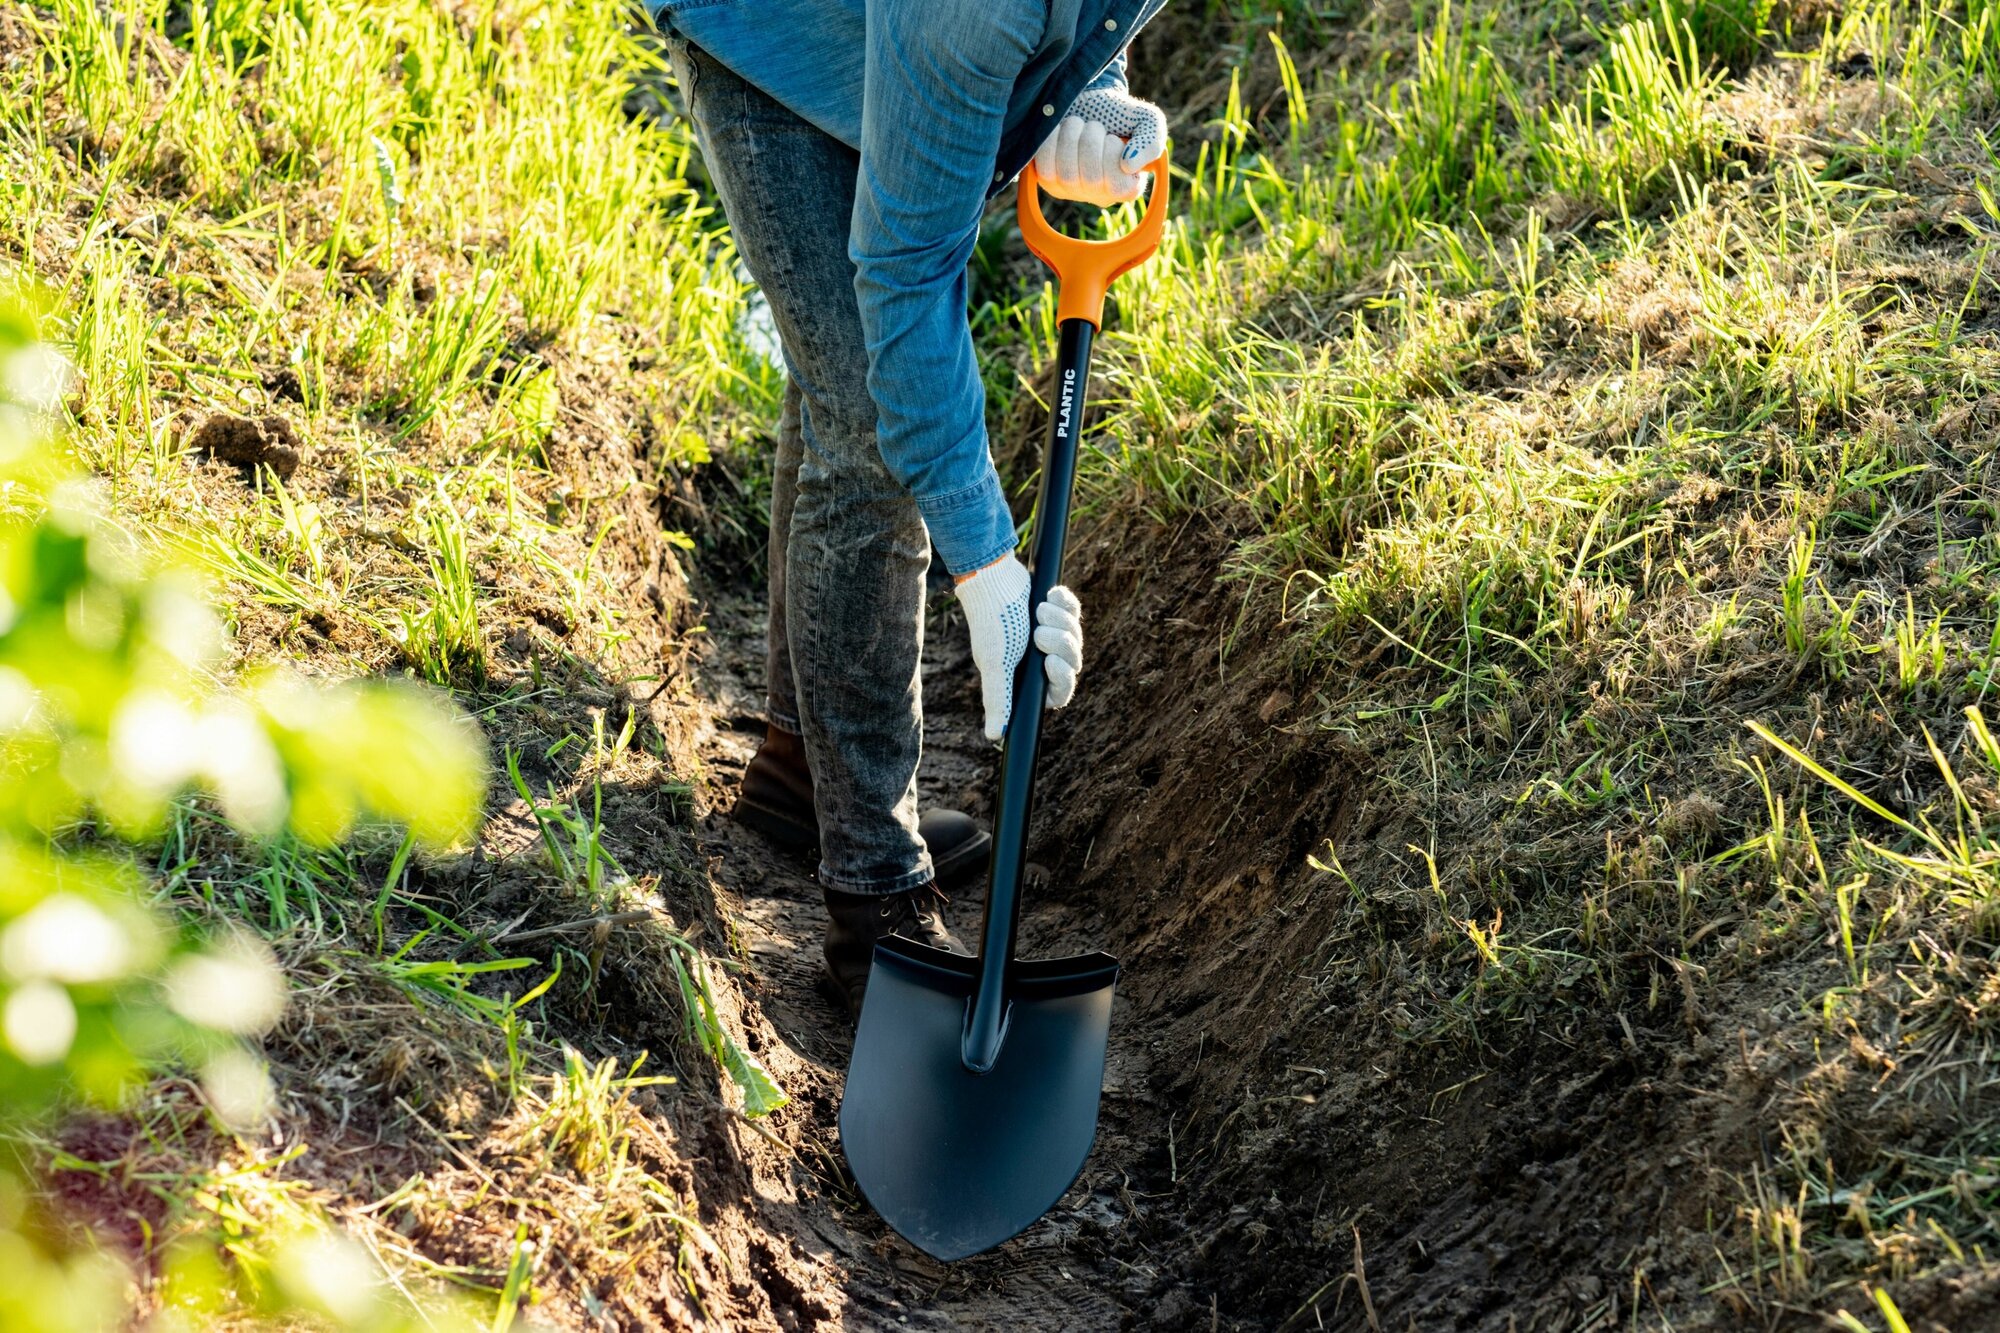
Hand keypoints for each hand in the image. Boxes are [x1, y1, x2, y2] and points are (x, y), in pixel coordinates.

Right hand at [955, 554, 1084, 740]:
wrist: (992, 579)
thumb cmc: (992, 623)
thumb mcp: (995, 664)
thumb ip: (997, 699)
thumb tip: (994, 735)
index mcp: (1028, 676)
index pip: (1060, 691)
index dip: (1062, 678)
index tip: (1050, 661)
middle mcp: (1040, 657)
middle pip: (1072, 662)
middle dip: (1060, 643)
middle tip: (1039, 631)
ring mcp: (1051, 632)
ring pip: (1075, 635)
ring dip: (1060, 621)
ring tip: (1039, 610)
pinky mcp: (1056, 609)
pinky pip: (1073, 611)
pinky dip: (1063, 602)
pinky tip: (1047, 596)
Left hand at [1032, 87, 1165, 206]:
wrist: (1085, 100)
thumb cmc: (1118, 114)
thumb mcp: (1146, 121)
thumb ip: (1151, 142)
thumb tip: (1129, 166)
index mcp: (1128, 187)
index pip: (1118, 185)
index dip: (1113, 153)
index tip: (1115, 137)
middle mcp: (1100, 196)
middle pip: (1091, 178)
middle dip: (1091, 139)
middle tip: (1094, 125)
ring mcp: (1072, 192)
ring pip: (1067, 174)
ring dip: (1071, 137)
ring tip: (1077, 125)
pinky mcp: (1048, 181)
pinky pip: (1045, 168)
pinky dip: (1051, 141)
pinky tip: (1059, 130)